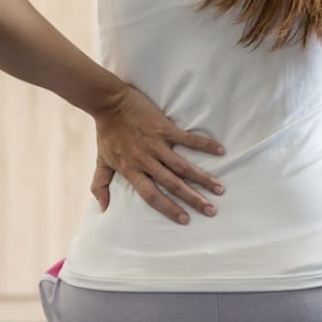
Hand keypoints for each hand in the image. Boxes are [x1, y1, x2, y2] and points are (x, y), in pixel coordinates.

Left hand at [90, 82, 225, 223]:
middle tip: (211, 210)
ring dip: (203, 178)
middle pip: (173, 184)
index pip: (151, 195)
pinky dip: (205, 145)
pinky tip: (221, 151)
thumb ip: (100, 185)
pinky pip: (188, 139)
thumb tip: (103, 208)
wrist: (108, 102)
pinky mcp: (165, 128)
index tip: (185, 220)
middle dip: (193, 199)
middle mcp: (146, 160)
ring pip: (183, 166)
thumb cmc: (106, 132)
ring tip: (219, 189)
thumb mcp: (101, 160)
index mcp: (131, 170)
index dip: (168, 208)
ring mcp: (157, 144)